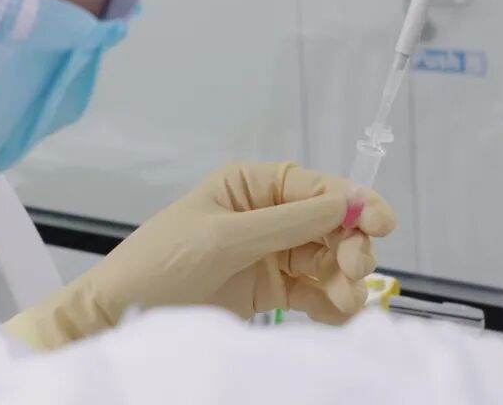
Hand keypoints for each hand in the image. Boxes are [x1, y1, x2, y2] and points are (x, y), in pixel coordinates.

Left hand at [4, 163, 395, 348]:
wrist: (119, 317)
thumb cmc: (162, 263)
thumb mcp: (224, 237)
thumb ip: (288, 222)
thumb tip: (347, 201)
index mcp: (253, 186)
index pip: (316, 187)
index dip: (354, 200)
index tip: (382, 222)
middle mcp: (268, 215)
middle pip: (331, 224)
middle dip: (350, 245)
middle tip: (353, 272)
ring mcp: (272, 255)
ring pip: (328, 261)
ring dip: (344, 279)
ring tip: (344, 301)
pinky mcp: (272, 292)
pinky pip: (315, 293)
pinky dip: (333, 304)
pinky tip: (341, 315)